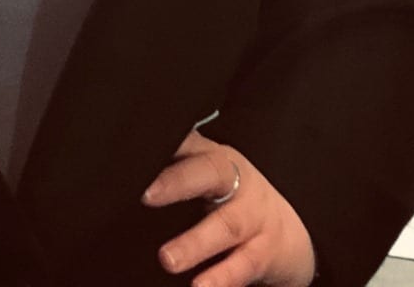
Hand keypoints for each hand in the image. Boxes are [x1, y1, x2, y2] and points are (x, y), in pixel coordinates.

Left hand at [143, 132, 314, 286]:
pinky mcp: (264, 252)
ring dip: (196, 243)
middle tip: (145, 196)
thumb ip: (176, 170)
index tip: (135, 155)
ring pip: (226, 225)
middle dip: (178, 182)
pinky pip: (244, 265)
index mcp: (215, 158)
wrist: (287, 238)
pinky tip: (201, 286)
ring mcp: (254, 216)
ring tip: (168, 259)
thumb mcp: (209, 179)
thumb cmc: (234, 203)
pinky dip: (222, 278)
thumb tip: (125, 175)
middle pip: (210, 173)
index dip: (166, 144)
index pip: (188, 142)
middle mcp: (237, 181)